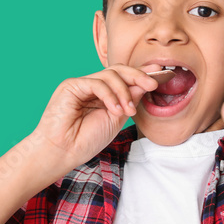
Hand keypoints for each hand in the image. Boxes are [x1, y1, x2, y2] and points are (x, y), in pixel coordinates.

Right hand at [31, 63, 166, 175]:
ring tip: (129, 111)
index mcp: (103, 95)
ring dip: (125, 92)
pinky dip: (110, 95)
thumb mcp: (116, 119)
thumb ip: (129, 100)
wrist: (63, 153)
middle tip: (153, 84)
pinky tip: (115, 110)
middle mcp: (92, 87)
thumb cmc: (85, 141)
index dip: (142, 76)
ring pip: (110, 74)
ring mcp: (81, 85)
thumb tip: (146, 83)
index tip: (161, 79)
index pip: (124, 78)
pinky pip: (97, 83)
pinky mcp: (71, 86)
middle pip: (119, 70)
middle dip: (138, 76)